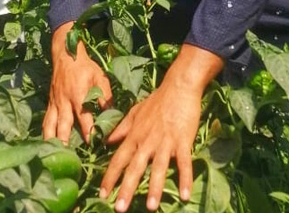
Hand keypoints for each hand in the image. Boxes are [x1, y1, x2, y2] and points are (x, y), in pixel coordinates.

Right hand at [42, 21, 113, 143]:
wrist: (65, 54)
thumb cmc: (85, 66)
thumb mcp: (99, 77)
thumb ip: (105, 96)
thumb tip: (111, 113)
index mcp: (78, 95)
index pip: (84, 118)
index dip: (88, 131)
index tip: (93, 143)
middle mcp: (64, 102)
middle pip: (63, 125)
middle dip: (64, 141)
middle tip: (67, 156)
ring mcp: (55, 103)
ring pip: (50, 125)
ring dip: (51, 139)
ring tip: (51, 154)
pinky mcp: (50, 103)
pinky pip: (46, 120)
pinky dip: (45, 132)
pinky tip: (46, 143)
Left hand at [100, 45, 222, 211]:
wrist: (178, 87)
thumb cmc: (157, 100)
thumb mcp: (135, 113)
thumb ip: (121, 129)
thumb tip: (107, 141)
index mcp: (134, 136)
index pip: (118, 160)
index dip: (109, 178)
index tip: (102, 194)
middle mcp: (146, 142)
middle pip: (135, 169)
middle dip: (126, 189)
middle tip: (119, 209)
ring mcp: (165, 142)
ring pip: (158, 169)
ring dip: (154, 189)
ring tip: (149, 207)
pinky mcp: (182, 141)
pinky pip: (184, 163)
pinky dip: (185, 179)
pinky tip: (186, 195)